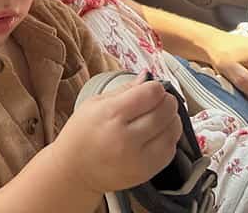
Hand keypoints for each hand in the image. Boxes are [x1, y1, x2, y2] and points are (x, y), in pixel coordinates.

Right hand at [54, 76, 181, 193]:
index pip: (151, 93)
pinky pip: (170, 149)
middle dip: (166, 100)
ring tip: (160, 116)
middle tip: (158, 100)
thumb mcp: (94, 103)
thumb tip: (147, 75)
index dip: (155, 87)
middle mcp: (127, 137)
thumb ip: (124, 89)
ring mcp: (138, 157)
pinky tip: (158, 133)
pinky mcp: (146, 172)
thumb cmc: (81, 135)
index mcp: (111, 114)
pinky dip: (169, 137)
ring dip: (171, 118)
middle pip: (166, 110)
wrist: (74, 172)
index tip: (151, 88)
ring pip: (173, 129)